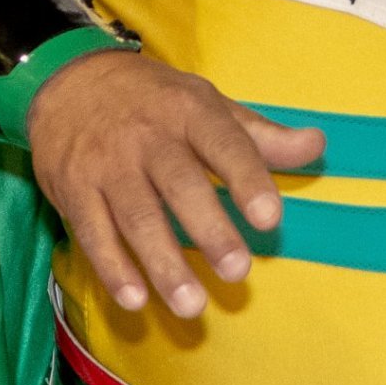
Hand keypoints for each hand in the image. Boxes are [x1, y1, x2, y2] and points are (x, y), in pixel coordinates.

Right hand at [26, 51, 323, 317]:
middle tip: (238, 272)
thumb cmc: (156, 101)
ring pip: (136, 217)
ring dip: (163, 263)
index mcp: (190, 111)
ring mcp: (107, 165)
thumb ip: (261, 136)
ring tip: (191, 304)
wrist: (68, 81)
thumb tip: (317, 146)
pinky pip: (92, 233)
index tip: (270, 218)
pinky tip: (135, 299)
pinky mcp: (73, 190)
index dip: (249, 180)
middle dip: (209, 231)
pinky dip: (112, 268)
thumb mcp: (209, 105)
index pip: (225, 144)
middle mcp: (148, 137)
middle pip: (180, 186)